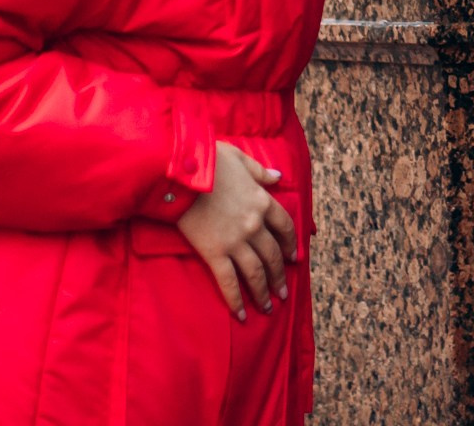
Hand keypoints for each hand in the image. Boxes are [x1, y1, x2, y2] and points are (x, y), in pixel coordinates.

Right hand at [176, 141, 298, 319]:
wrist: (179, 174)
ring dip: (264, 293)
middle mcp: (254, 225)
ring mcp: (235, 241)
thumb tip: (278, 177)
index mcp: (262, 201)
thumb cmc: (207, 160)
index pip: (285, 227)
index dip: (291, 245)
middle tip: (283, 293)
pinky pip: (229, 282)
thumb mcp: (239, 158)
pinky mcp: (214, 253)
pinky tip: (241, 316)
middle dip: (279, 277)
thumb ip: (260, 171)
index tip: (294, 258)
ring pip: (256, 273)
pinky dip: (236, 301)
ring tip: (268, 308)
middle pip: (273, 255)